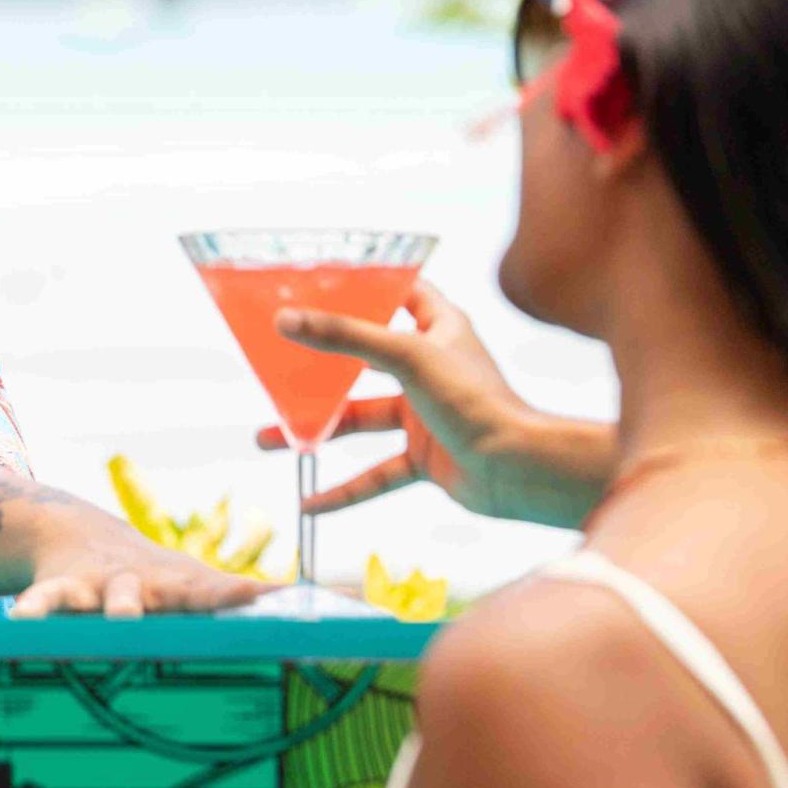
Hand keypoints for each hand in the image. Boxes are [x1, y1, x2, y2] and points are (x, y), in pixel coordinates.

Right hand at [9, 508, 273, 618]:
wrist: (77, 534)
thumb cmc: (150, 576)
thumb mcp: (187, 582)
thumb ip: (229, 593)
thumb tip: (293, 596)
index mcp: (174, 588)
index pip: (208, 593)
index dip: (232, 596)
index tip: (262, 596)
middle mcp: (140, 584)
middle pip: (159, 598)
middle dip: (183, 607)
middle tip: (188, 615)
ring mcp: (99, 586)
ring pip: (104, 598)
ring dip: (113, 609)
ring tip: (119, 619)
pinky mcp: (60, 590)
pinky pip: (45, 601)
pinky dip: (36, 609)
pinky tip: (21, 622)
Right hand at [257, 279, 612, 527]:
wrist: (520, 471)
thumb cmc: (475, 401)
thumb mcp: (406, 357)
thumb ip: (345, 338)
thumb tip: (286, 320)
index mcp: (440, 329)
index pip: (404, 293)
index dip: (370, 286)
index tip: (324, 283)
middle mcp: (433, 368)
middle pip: (368, 359)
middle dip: (321, 368)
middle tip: (276, 367)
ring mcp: (427, 416)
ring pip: (362, 420)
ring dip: (318, 431)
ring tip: (267, 440)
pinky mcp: (427, 460)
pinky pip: (377, 474)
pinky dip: (345, 489)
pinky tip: (309, 504)